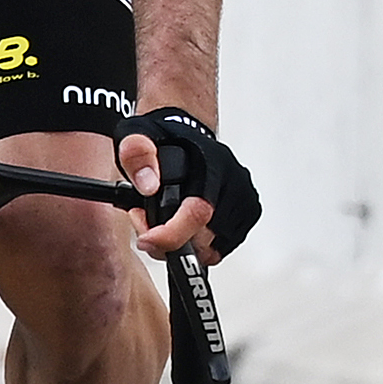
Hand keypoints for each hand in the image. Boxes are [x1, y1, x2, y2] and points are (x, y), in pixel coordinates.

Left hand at [122, 107, 259, 262]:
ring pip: (212, 249)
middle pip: (203, 238)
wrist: (185, 133)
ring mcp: (243, 201)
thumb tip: (148, 185)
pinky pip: (219, 248)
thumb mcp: (136, 134)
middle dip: (167, 240)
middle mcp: (234, 184)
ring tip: (161, 219)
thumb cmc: (163, 137)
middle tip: (144, 218)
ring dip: (181, 245)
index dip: (170, 235)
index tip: (146, 240)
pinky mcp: (246, 215)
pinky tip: (181, 226)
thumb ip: (137, 155)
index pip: (199, 212)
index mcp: (212, 165)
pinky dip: (197, 245)